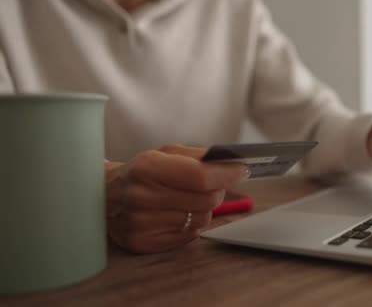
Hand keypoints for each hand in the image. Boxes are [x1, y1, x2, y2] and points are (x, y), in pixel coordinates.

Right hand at [104, 144, 249, 253]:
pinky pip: (188, 236)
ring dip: (204, 209)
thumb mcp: (164, 153)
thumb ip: (198, 156)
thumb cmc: (142, 171)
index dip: (227, 174)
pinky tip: (177, 214)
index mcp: (147, 168)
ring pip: (201, 219)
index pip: (200, 177)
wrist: (102, 196)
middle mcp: (142, 197)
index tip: (243, 170)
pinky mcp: (142, 243)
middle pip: (206, 201)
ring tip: (189, 199)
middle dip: (218, 190)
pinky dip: (191, 224)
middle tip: (215, 184)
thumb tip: (233, 164)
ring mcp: (140, 224)